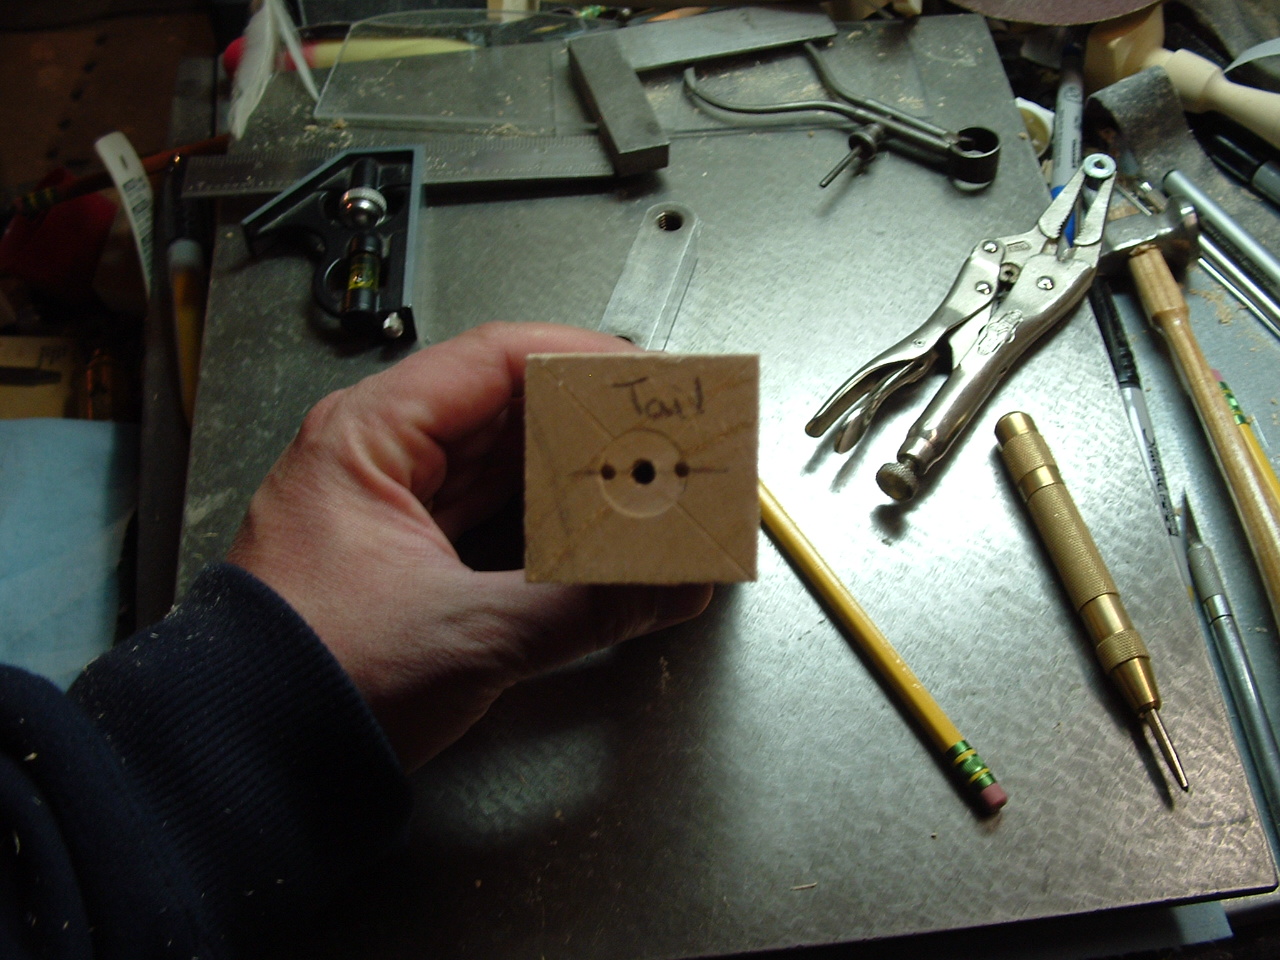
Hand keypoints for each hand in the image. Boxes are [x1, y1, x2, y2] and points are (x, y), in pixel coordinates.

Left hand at [227, 323, 712, 770]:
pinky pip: (487, 510)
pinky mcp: (401, 551)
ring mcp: (387, 503)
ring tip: (638, 480)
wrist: (247, 762)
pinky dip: (541, 517)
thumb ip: (589, 603)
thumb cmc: (311, 679)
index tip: (645, 379)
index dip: (582, 360)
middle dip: (587, 423)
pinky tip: (588, 530)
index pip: (494, 359)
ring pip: (500, 462)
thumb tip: (674, 581)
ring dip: (568, 472)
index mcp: (367, 436)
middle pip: (504, 408)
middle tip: (658, 436)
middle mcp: (373, 455)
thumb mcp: (471, 632)